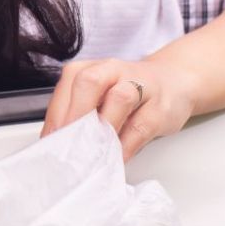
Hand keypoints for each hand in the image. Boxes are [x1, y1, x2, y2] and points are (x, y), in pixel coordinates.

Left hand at [40, 58, 196, 160]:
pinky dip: (125, 146)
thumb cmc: (129, 94)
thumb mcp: (100, 97)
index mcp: (92, 68)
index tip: (50, 143)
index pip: (67, 87)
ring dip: (102, 128)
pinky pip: (140, 127)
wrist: (174, 83)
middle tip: (67, 144)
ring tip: (91, 153)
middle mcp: (114, 70)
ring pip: (119, 98)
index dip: (56, 116)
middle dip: (75, 114)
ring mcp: (141, 85)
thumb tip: (56, 144)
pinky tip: (115, 158)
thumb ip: (78, 114)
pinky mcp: (160, 107)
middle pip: (89, 82)